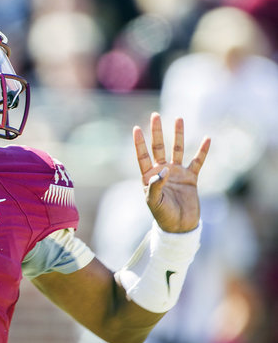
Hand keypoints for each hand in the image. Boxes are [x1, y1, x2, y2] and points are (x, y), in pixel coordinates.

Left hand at [133, 112, 210, 232]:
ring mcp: (177, 173)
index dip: (139, 143)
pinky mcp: (191, 178)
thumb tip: (162, 170)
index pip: (142, 156)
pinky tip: (207, 139)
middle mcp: (162, 171)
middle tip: (155, 115)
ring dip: (178, 135)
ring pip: (177, 149)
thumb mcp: (154, 202)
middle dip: (156, 132)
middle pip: (158, 147)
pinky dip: (202, 151)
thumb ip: (155, 186)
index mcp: (149, 176)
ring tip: (179, 119)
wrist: (180, 226)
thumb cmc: (163, 215)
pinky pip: (197, 161)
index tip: (136, 128)